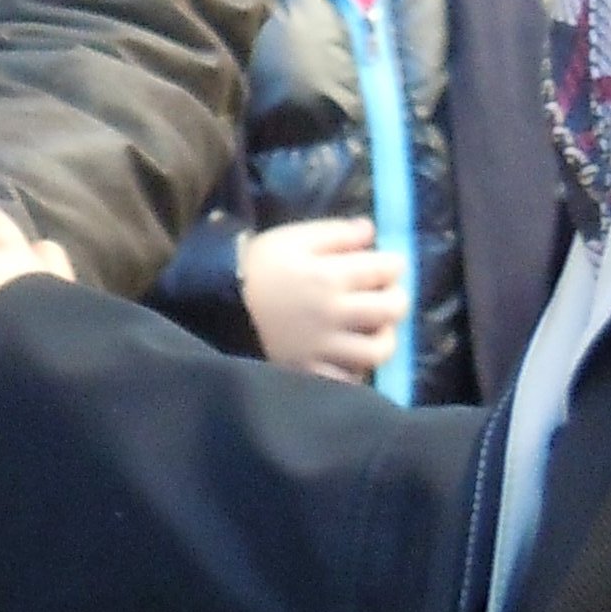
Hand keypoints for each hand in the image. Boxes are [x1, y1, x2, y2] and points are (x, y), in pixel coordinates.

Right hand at [237, 215, 406, 380]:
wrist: (215, 304)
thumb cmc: (256, 266)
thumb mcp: (292, 238)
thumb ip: (335, 232)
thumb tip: (372, 231)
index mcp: (331, 274)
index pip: (389, 268)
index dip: (392, 264)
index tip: (383, 265)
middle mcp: (335, 313)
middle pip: (393, 309)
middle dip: (395, 297)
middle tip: (381, 295)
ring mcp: (324, 347)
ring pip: (379, 351)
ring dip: (383, 337)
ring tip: (370, 329)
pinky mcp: (310, 372)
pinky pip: (349, 380)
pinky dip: (355, 369)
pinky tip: (346, 355)